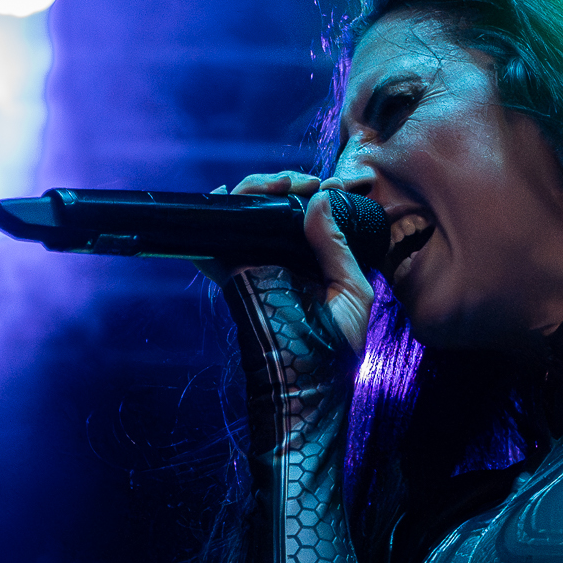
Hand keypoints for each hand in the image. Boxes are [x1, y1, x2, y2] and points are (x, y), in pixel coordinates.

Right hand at [198, 171, 373, 352]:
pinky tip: (221, 199)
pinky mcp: (232, 276)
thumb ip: (337, 246)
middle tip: (305, 181)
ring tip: (278, 185)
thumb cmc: (337, 343)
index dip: (315, 192)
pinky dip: (211, 219)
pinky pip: (214, 244)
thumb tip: (321, 199)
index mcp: (313, 260)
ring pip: (246, 215)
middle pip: (273, 207)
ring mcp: (255, 264)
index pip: (308, 215)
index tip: (332, 183)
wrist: (307, 381)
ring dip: (257, 190)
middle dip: (285, 184)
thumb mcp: (351, 290)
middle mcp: (282, 257)